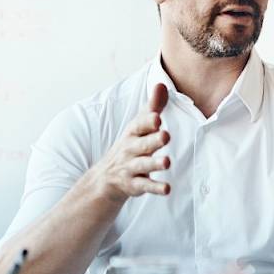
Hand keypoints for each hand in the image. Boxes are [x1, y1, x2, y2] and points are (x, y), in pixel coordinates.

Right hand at [89, 83, 170, 202]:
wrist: (107, 177)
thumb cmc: (131, 145)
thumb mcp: (139, 126)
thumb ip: (153, 107)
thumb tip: (162, 84)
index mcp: (133, 133)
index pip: (140, 125)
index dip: (148, 121)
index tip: (158, 117)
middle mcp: (131, 149)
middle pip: (142, 144)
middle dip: (153, 140)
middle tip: (166, 136)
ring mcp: (131, 167)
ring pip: (143, 165)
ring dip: (155, 163)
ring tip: (167, 162)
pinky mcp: (134, 184)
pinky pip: (144, 186)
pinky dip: (155, 188)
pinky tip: (167, 189)